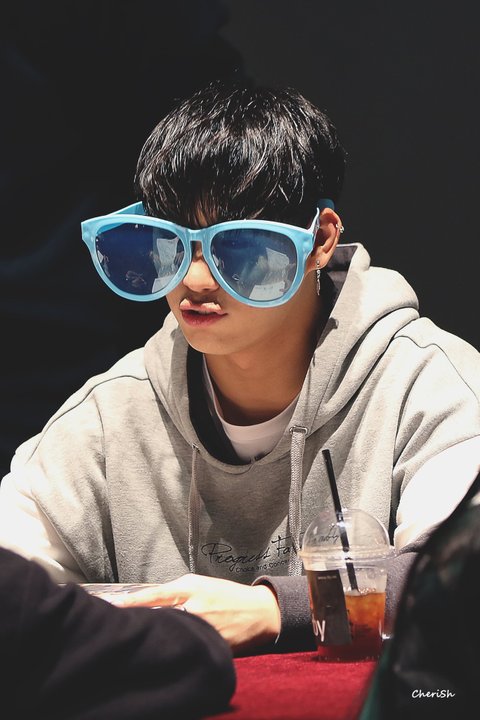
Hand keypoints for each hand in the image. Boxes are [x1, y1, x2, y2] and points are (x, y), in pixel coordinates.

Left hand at [111, 574, 280, 654]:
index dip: (130, 602)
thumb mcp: (201, 584)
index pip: (153, 595)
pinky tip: (170, 654)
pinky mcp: (212, 646)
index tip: (111, 607)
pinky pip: (188, 649)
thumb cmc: (227, 595)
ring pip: (172, 634)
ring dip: (159, 638)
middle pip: (158, 617)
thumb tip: (149, 601)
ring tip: (145, 642)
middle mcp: (194, 606)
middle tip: (123, 629)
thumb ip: (176, 591)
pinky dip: (179, 650)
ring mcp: (203, 627)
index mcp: (190, 588)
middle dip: (142, 624)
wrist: (259, 612)